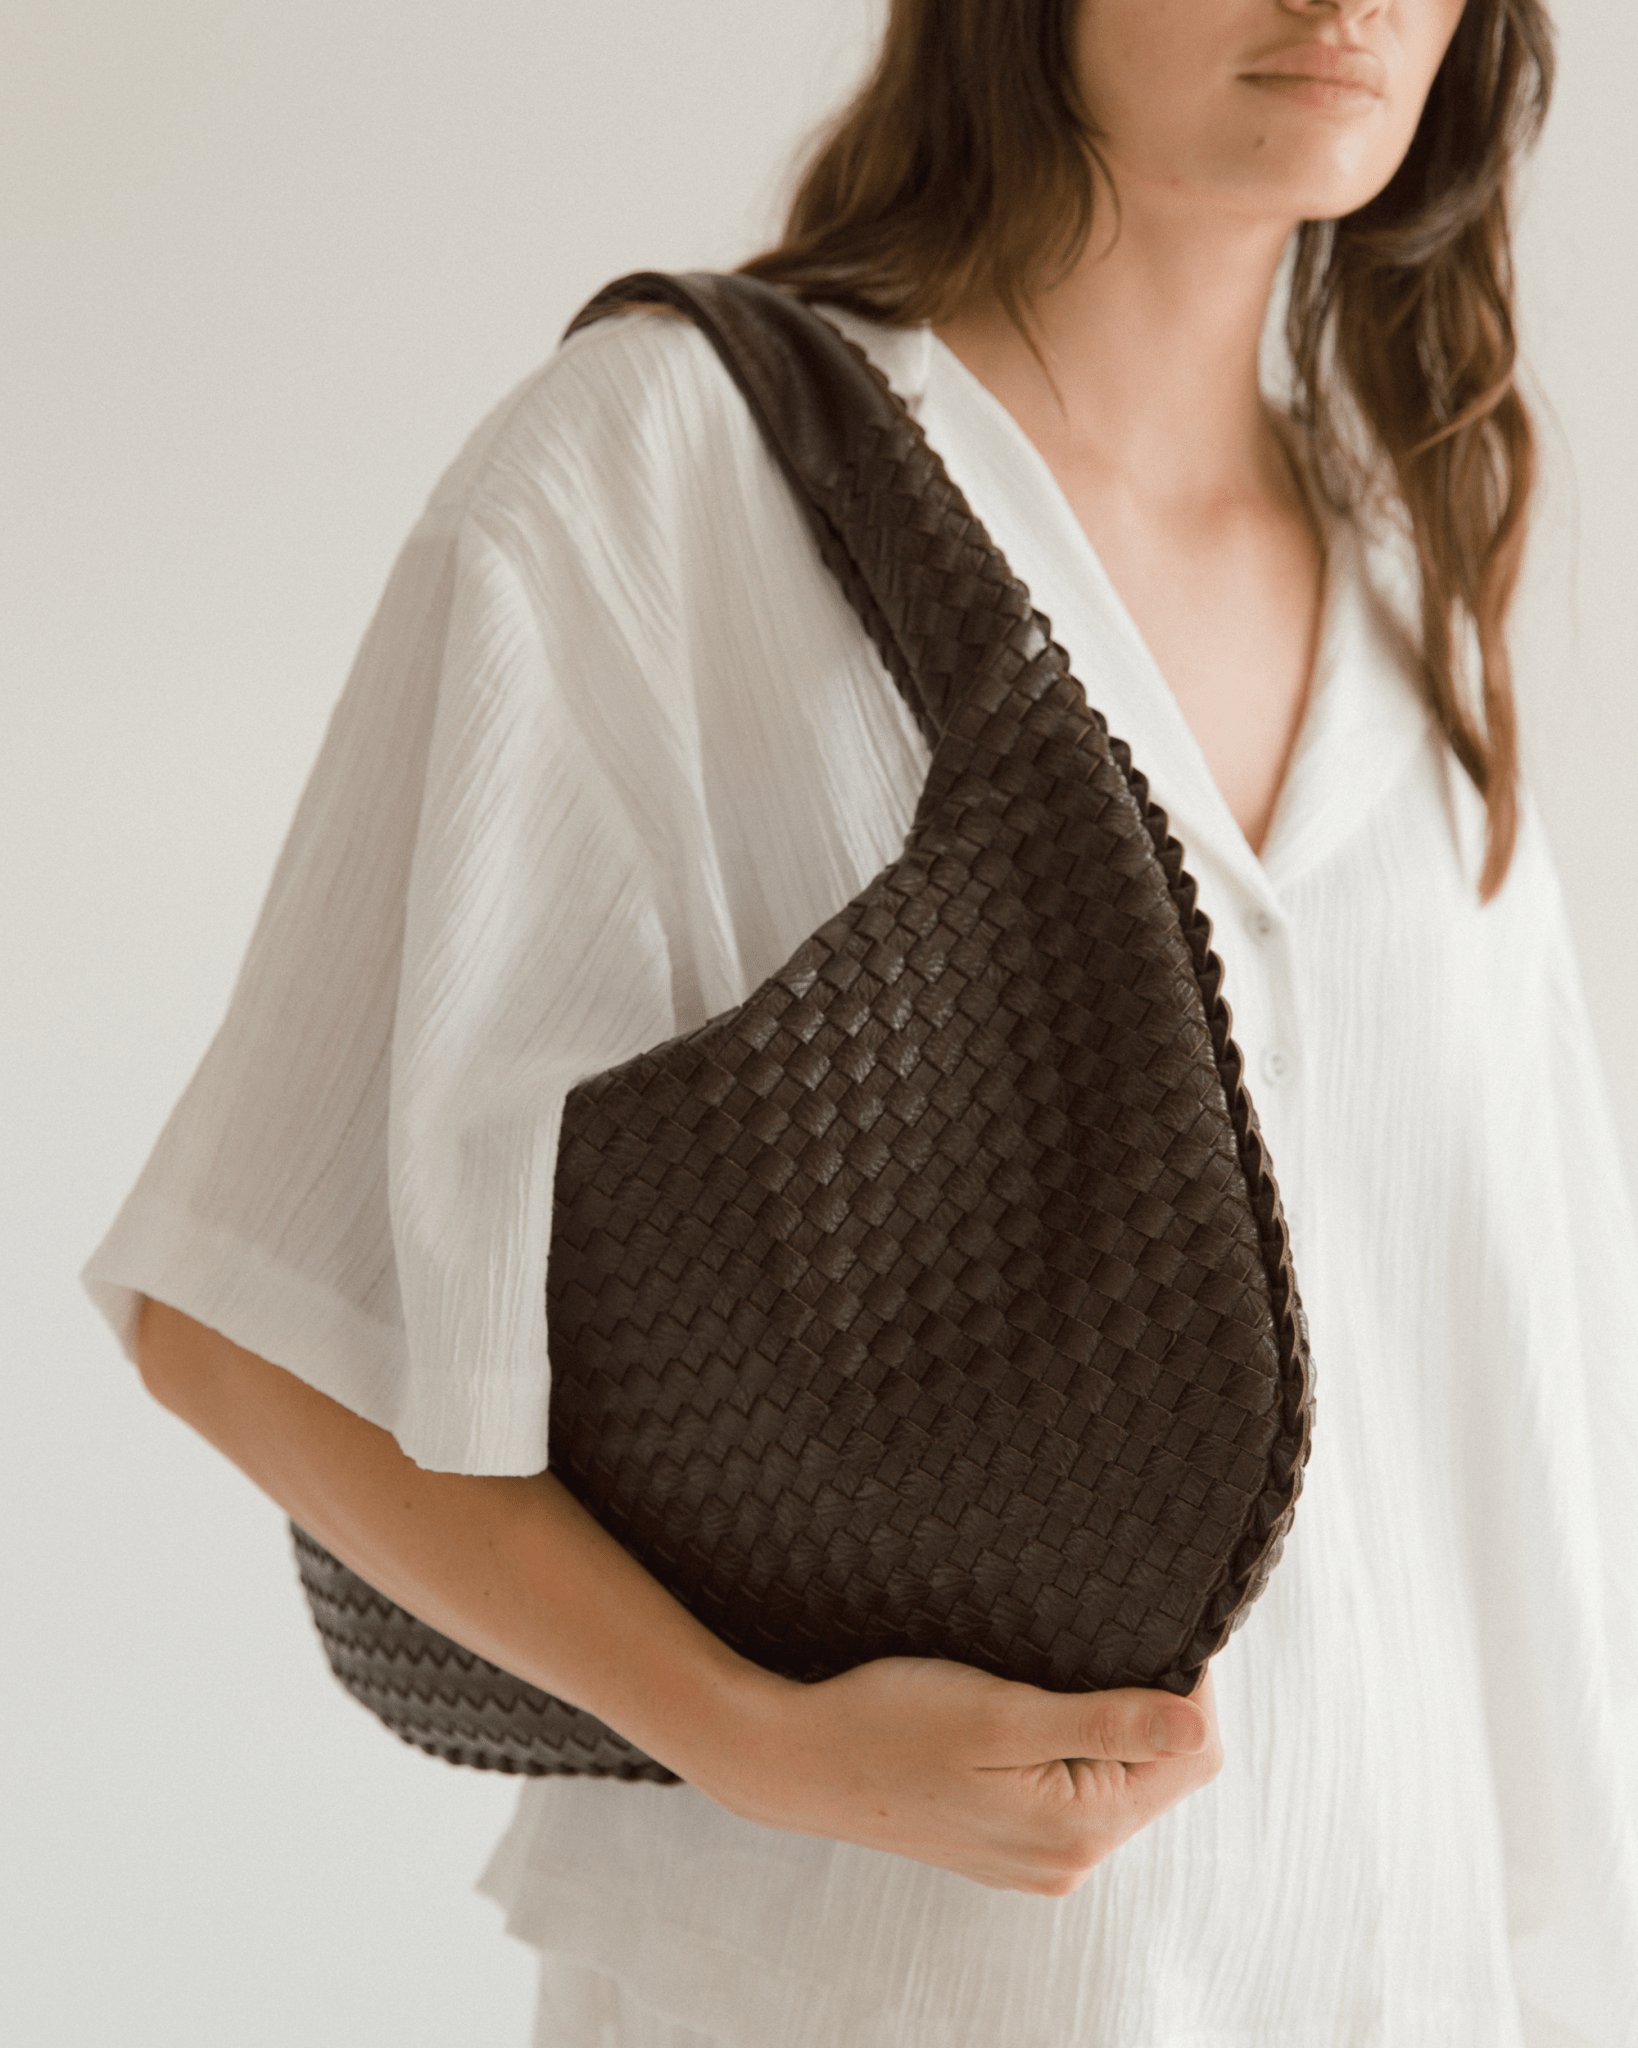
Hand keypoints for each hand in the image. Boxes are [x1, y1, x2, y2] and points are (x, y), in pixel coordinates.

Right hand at [693, 1654, 1221, 1894]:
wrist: (797, 1762)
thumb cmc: (888, 1724)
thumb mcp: (1001, 1716)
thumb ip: (1106, 1724)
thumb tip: (1197, 1723)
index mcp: (1078, 1830)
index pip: (1191, 1754)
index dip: (1184, 1682)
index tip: (1143, 1623)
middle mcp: (1066, 1859)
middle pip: (1160, 1768)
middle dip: (1142, 1700)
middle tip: (1088, 1636)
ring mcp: (1036, 1858)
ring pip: (1117, 1777)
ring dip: (1102, 1720)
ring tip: (1048, 1668)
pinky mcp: (1006, 1845)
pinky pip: (1072, 1791)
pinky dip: (1066, 1743)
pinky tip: (1022, 1708)